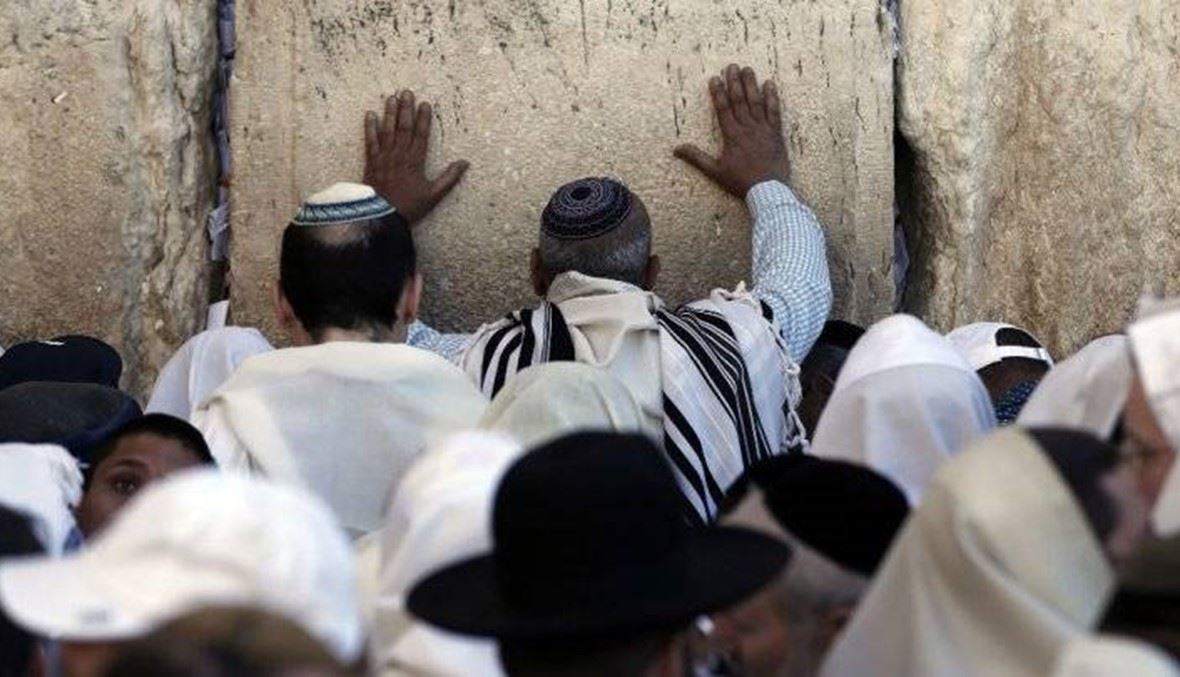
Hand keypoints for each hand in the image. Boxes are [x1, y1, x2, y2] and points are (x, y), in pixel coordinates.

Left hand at [364, 90, 468, 224]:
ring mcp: (384, 157)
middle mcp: (399, 154)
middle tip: (406, 92)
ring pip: (387, 130)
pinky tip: (370, 114)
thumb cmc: (409, 206)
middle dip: (405, 109)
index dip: (424, 118)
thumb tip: (465, 163)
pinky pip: (370, 141)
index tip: (425, 104)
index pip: (421, 134)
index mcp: (415, 161)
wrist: (381, 216)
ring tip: (391, 97)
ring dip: (389, 113)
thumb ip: (449, 178)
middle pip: (403, 127)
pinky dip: (370, 127)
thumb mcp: (434, 195)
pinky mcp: (371, 162)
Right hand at [674, 64, 788, 197]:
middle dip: (734, 82)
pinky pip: (774, 111)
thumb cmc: (740, 182)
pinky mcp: (776, 133)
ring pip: (756, 102)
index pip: (723, 109)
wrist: (768, 191)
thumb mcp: (715, 172)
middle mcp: (747, 128)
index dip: (718, 93)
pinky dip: (772, 97)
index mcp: (732, 135)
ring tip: (747, 69)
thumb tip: (676, 149)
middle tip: (731, 66)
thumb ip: (696, 158)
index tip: (715, 78)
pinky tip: (770, 84)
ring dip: (751, 84)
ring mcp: (763, 129)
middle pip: (739, 100)